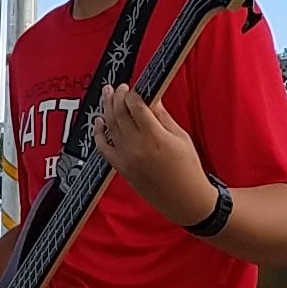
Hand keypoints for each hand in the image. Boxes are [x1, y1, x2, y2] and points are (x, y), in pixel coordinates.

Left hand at [89, 84, 212, 222]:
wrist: (184, 200)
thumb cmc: (188, 169)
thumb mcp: (181, 137)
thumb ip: (162, 117)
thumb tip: (151, 98)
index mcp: (155, 136)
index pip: (136, 105)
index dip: (133, 93)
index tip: (134, 87)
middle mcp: (137, 146)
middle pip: (120, 112)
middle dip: (117, 96)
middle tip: (118, 87)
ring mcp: (126, 157)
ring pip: (109, 126)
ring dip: (106, 108)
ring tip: (107, 95)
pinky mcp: (120, 167)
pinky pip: (103, 147)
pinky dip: (98, 132)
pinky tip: (98, 121)